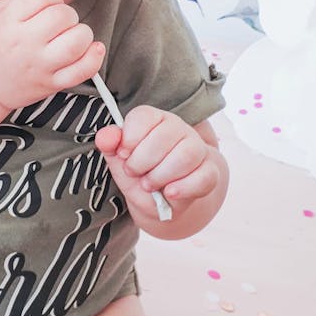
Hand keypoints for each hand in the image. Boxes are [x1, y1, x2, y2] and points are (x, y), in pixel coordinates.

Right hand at [0, 0, 104, 109]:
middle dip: (66, 13)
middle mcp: (25, 44)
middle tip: (58, 21)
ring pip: (77, 41)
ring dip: (81, 33)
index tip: (46, 3)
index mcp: (8, 22)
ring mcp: (40, 66)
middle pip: (62, 16)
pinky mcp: (52, 83)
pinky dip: (94, 57)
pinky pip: (83, 71)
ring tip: (72, 34)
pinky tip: (93, 48)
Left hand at [95, 106, 220, 227]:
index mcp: (155, 120)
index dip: (130, 138)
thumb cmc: (140, 172)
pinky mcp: (210, 172)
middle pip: (165, 135)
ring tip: (149, 185)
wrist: (162, 199)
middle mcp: (178, 129)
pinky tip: (169, 193)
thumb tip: (105, 137)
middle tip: (134, 173)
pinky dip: (183, 188)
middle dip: (143, 160)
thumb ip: (110, 144)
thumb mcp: (119, 159)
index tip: (123, 155)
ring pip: (187, 154)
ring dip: (161, 175)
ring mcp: (197, 150)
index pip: (144, 116)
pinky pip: (203, 176)